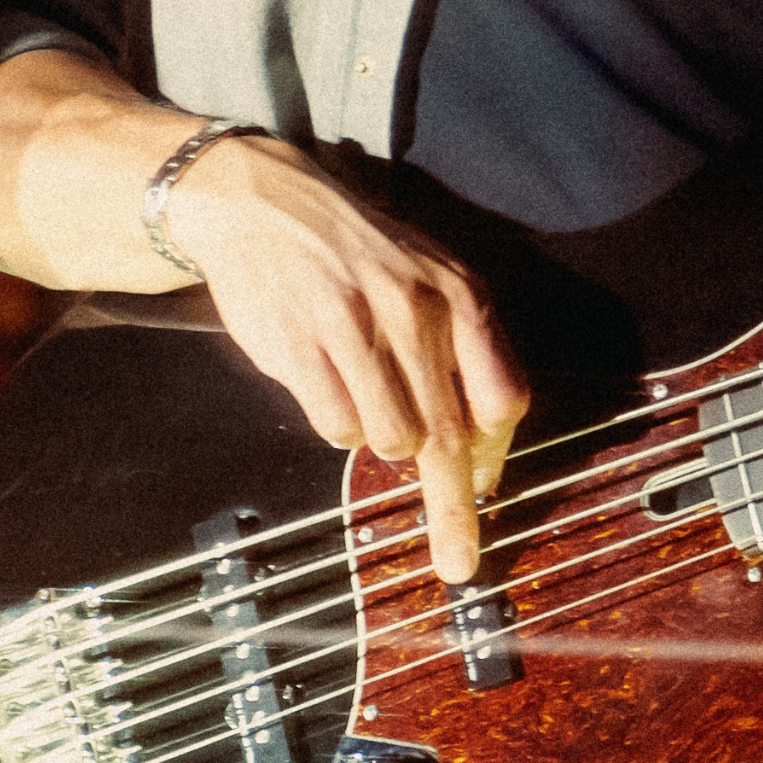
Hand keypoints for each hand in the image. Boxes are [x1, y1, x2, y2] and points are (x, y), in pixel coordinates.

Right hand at [170, 138, 528, 585]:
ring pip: (391, 438)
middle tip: (457, 561)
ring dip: (380, 439)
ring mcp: (355, 330)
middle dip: (454, 511)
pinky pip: (335, 427)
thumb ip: (465, 345)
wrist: (260, 201)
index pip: (502, 398)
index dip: (495, 457)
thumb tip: (488, 437)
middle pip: (451, 438)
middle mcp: (413, 311)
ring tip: (360, 393)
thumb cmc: (352, 247)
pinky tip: (324, 379)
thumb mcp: (428, 272)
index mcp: (456, 292)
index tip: (487, 492)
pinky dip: (335, 423)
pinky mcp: (302, 349)